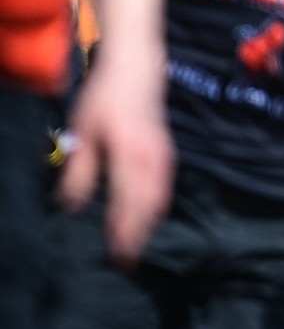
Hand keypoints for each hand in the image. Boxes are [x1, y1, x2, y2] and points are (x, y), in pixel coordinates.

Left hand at [58, 55, 174, 264]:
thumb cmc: (105, 98)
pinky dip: (158, 204)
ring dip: (149, 222)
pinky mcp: (167, 151)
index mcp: (128, 153)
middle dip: (138, 233)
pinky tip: (153, 214)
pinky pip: (165, 184)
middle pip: (147, 204)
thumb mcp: (83, 132)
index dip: (122, 229)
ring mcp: (162, 154)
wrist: (137, 69)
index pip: (125, 200)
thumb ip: (80, 170)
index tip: (116, 253)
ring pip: (159, 196)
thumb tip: (71, 204)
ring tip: (139, 242)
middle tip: (129, 260)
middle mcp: (150, 157)